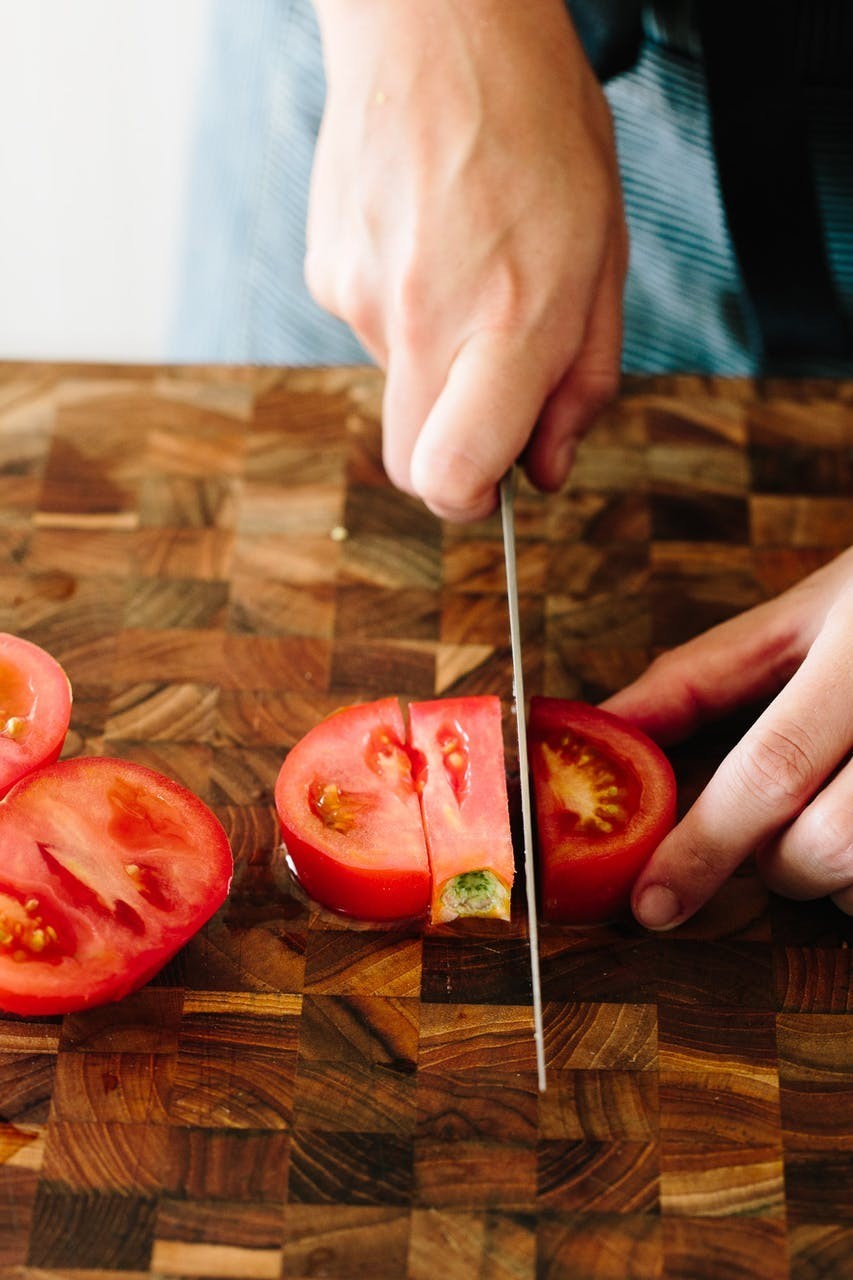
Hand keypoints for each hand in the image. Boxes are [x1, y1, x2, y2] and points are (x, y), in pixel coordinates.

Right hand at [307, 0, 626, 519]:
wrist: (437, 20)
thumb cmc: (540, 128)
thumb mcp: (603, 255)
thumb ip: (582, 381)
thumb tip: (545, 471)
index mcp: (507, 320)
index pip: (450, 478)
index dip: (472, 500)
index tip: (494, 482)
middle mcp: (421, 318)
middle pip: (407, 462)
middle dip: (450, 452)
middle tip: (494, 384)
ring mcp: (359, 295)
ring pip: (397, 387)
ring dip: (437, 357)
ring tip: (470, 263)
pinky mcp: (325, 271)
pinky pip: (370, 330)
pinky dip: (404, 310)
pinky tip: (428, 239)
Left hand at [601, 548, 852, 926]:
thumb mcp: (801, 616)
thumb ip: (699, 677)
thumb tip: (606, 730)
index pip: (774, 768)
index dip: (703, 845)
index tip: (652, 903)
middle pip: (827, 846)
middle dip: (776, 861)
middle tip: (774, 823)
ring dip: (833, 875)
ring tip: (840, 808)